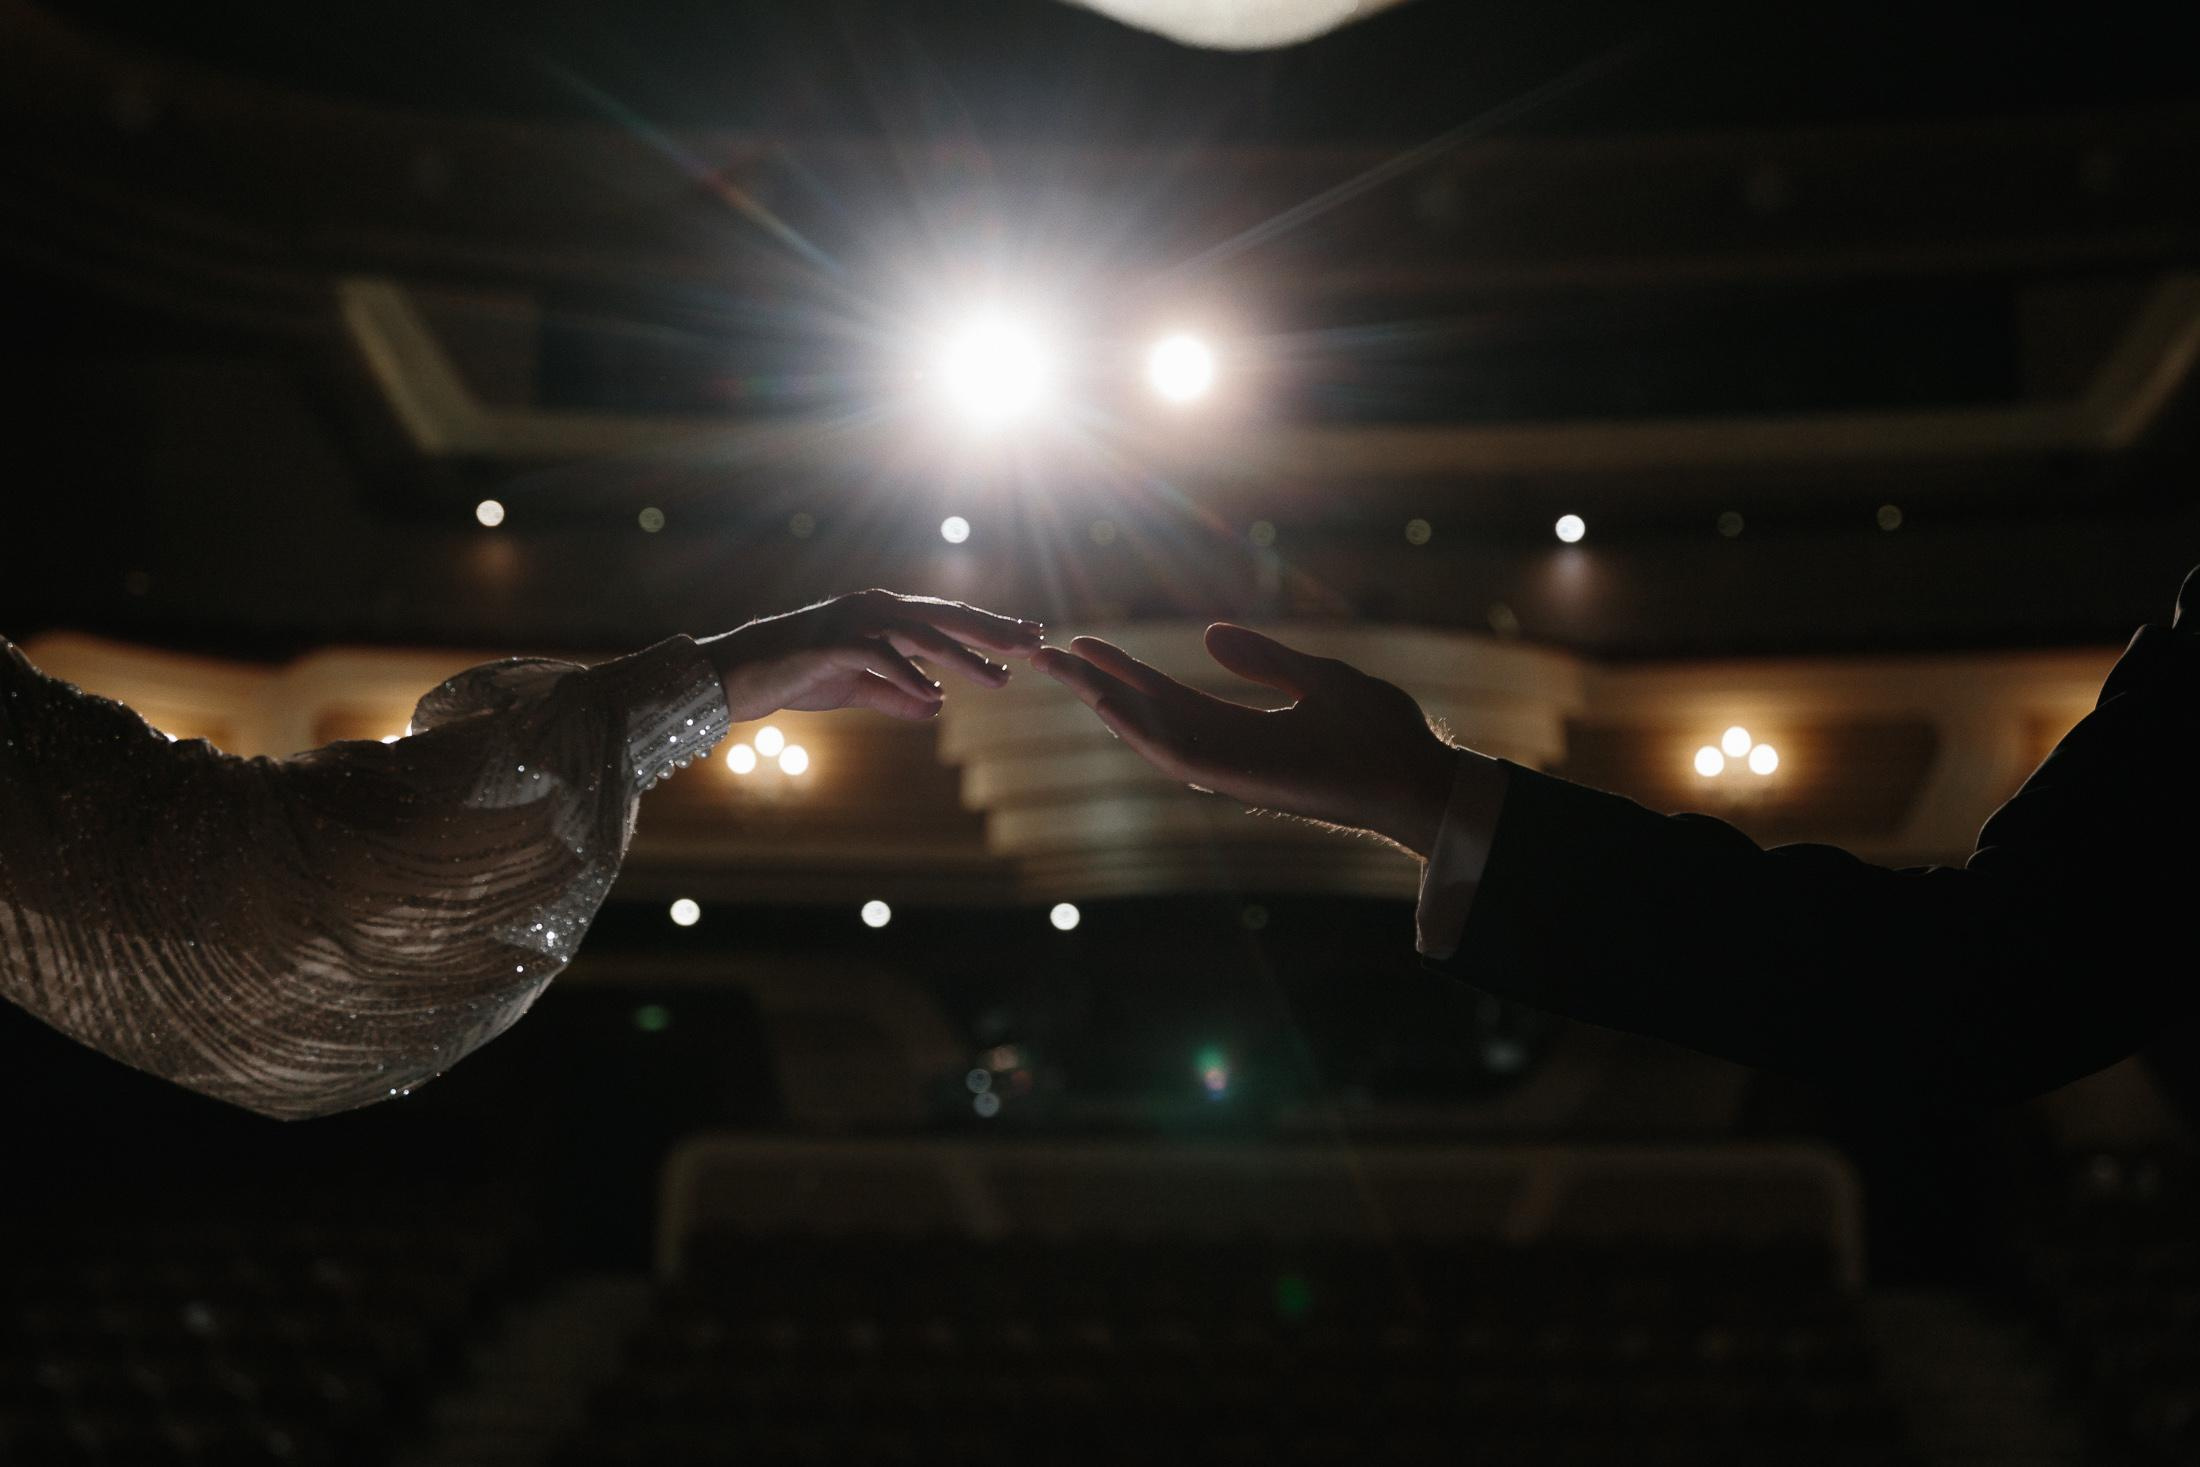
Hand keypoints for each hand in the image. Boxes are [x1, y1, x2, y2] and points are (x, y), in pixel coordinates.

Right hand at [702, 590, 1041, 722]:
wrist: (741, 673)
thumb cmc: (798, 676)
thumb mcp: (857, 690)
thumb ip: (897, 695)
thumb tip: (937, 706)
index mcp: (884, 615)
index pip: (947, 619)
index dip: (989, 628)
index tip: (1028, 638)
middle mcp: (875, 608)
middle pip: (947, 618)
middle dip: (993, 633)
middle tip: (1034, 645)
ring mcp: (855, 621)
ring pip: (922, 636)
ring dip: (964, 659)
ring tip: (1000, 682)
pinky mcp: (833, 642)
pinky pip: (880, 658)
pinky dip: (909, 677)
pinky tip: (936, 697)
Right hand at [1033, 624, 1461, 857]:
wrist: (1419, 776)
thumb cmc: (1382, 733)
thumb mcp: (1316, 677)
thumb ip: (1263, 660)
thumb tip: (1209, 634)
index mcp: (1242, 726)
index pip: (1167, 695)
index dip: (1124, 669)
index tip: (1082, 643)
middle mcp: (1227, 750)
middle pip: (1145, 714)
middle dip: (1093, 685)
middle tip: (1041, 655)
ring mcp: (1231, 768)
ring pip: (1150, 734)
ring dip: (1103, 703)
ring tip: (1060, 671)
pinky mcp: (1242, 780)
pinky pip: (1179, 755)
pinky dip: (1140, 731)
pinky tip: (1106, 704)